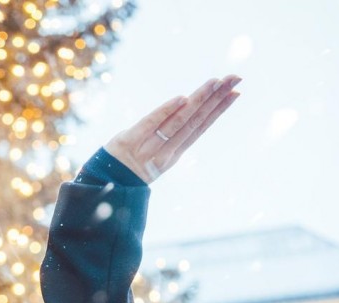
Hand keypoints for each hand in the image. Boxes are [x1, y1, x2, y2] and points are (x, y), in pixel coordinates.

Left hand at [104, 75, 241, 182]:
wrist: (103, 188)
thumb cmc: (127, 171)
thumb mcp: (151, 157)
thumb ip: (167, 138)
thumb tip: (183, 110)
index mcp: (173, 154)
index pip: (200, 127)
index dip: (218, 110)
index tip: (235, 92)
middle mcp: (165, 151)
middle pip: (195, 120)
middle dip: (217, 98)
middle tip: (235, 78)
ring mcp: (148, 147)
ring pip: (179, 121)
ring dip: (199, 100)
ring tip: (216, 82)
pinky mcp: (127, 141)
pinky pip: (149, 124)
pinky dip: (166, 111)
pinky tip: (182, 98)